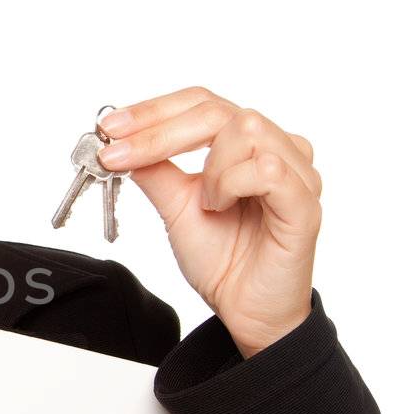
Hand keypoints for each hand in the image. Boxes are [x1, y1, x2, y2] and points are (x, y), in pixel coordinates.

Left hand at [96, 87, 321, 358]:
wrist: (246, 310)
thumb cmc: (223, 258)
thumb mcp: (175, 207)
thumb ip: (155, 170)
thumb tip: (120, 141)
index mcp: (246, 144)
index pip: (201, 104)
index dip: (153, 110)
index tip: (109, 127)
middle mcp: (276, 148)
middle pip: (217, 109)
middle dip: (159, 130)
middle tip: (120, 153)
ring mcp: (296, 173)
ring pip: (245, 129)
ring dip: (209, 167)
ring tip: (205, 203)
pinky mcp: (304, 203)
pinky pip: (268, 170)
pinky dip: (231, 184)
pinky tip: (221, 207)